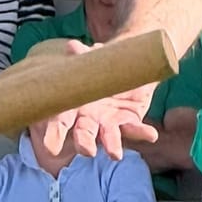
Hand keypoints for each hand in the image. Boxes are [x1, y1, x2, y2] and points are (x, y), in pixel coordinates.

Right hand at [37, 42, 160, 159]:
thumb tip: (73, 47)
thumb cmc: (98, 65)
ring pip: (108, 137)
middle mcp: (88, 120)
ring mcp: (109, 123)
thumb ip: (82, 55)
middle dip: (83, 144)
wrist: (124, 65)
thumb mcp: (90, 59)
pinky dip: (142, 133)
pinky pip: (135, 129)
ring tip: (115, 154)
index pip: (60, 123)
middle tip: (87, 152)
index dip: (54, 135)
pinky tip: (150, 135)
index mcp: (72, 107)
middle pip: (83, 135)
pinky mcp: (129, 122)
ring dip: (111, 146)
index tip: (51, 148)